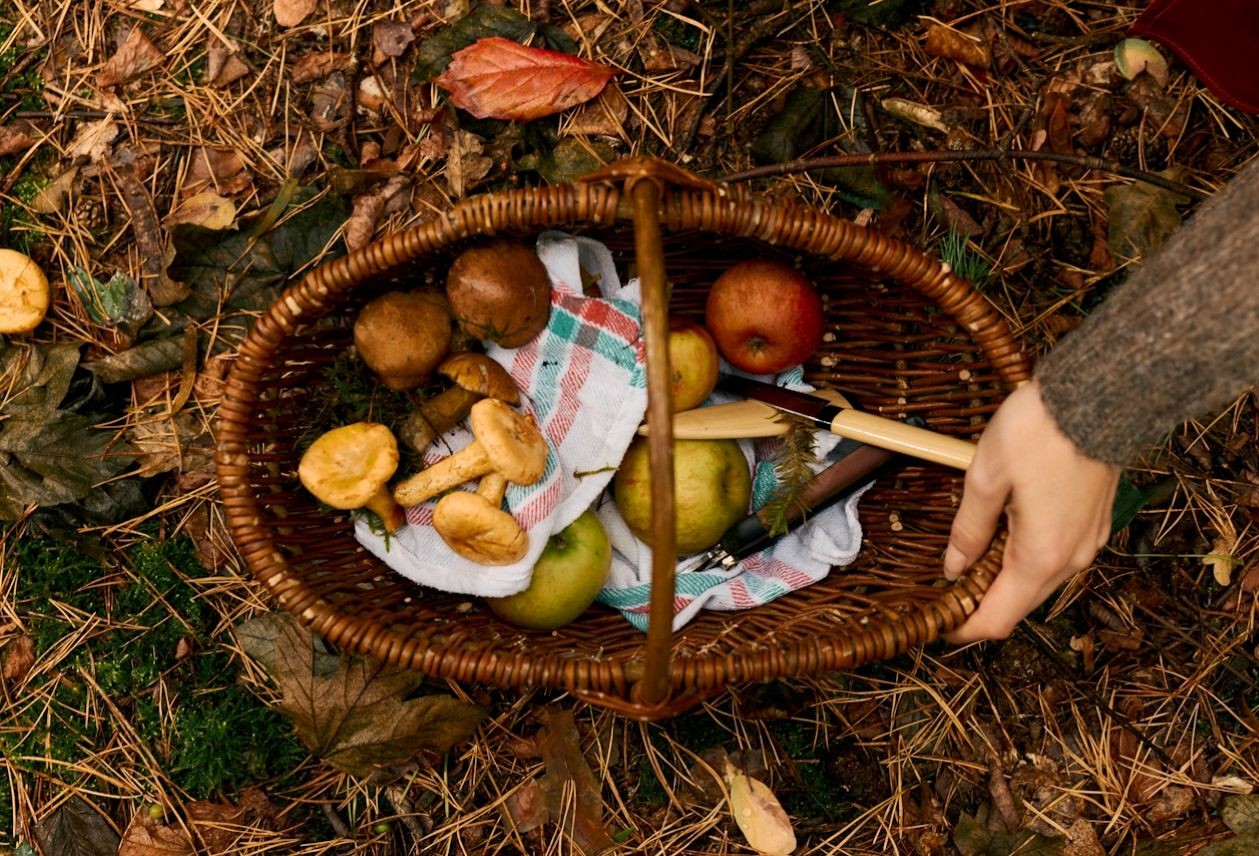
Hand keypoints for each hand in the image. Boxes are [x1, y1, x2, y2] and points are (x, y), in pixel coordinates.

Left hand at [942, 379, 1120, 642]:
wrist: (1098, 396)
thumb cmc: (1039, 432)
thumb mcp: (985, 479)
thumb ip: (968, 529)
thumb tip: (954, 566)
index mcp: (1040, 557)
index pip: (998, 619)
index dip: (964, 628)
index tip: (938, 624)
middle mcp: (1071, 559)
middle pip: (1019, 604)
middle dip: (982, 603)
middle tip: (945, 587)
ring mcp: (1088, 541)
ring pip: (1039, 579)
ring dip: (1004, 576)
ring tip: (969, 551)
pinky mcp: (1094, 521)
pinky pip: (1056, 554)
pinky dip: (1027, 555)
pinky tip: (1003, 530)